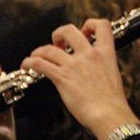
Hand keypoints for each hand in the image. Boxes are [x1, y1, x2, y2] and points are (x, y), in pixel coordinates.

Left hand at [20, 19, 139, 139]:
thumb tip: (92, 67)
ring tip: (36, 55)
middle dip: (59, 33)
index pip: (101, 25)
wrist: (109, 115)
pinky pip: (40, 64)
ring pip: (49, 48)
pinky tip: (27, 65)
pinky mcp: (62, 78)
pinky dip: (29, 62)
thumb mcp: (112, 75)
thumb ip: (101, 65)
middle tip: (58, 43)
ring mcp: (74, 65)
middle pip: (69, 30)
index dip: (90, 24)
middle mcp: (89, 55)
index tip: (84, 33)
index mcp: (105, 53)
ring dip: (39, 50)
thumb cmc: (112, 101)